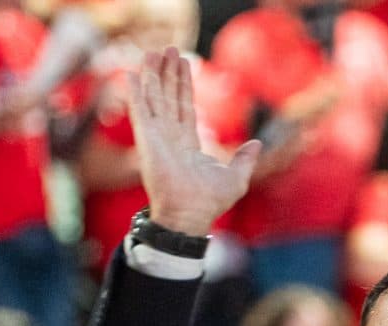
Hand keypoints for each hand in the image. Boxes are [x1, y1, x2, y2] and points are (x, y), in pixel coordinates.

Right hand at [129, 47, 260, 235]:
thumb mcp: (236, 179)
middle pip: (168, 97)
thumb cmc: (209, 203)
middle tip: (168, 49)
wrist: (190, 214)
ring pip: (154, 98)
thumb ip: (245, 159)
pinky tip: (131, 74)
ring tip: (153, 51)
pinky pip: (140, 110)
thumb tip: (256, 144)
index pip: (184, 107)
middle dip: (168, 73)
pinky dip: (135, 92)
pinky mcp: (147, 140)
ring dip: (153, 74)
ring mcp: (157, 138)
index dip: (184, 85)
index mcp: (188, 144)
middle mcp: (170, 138)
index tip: (184, 64)